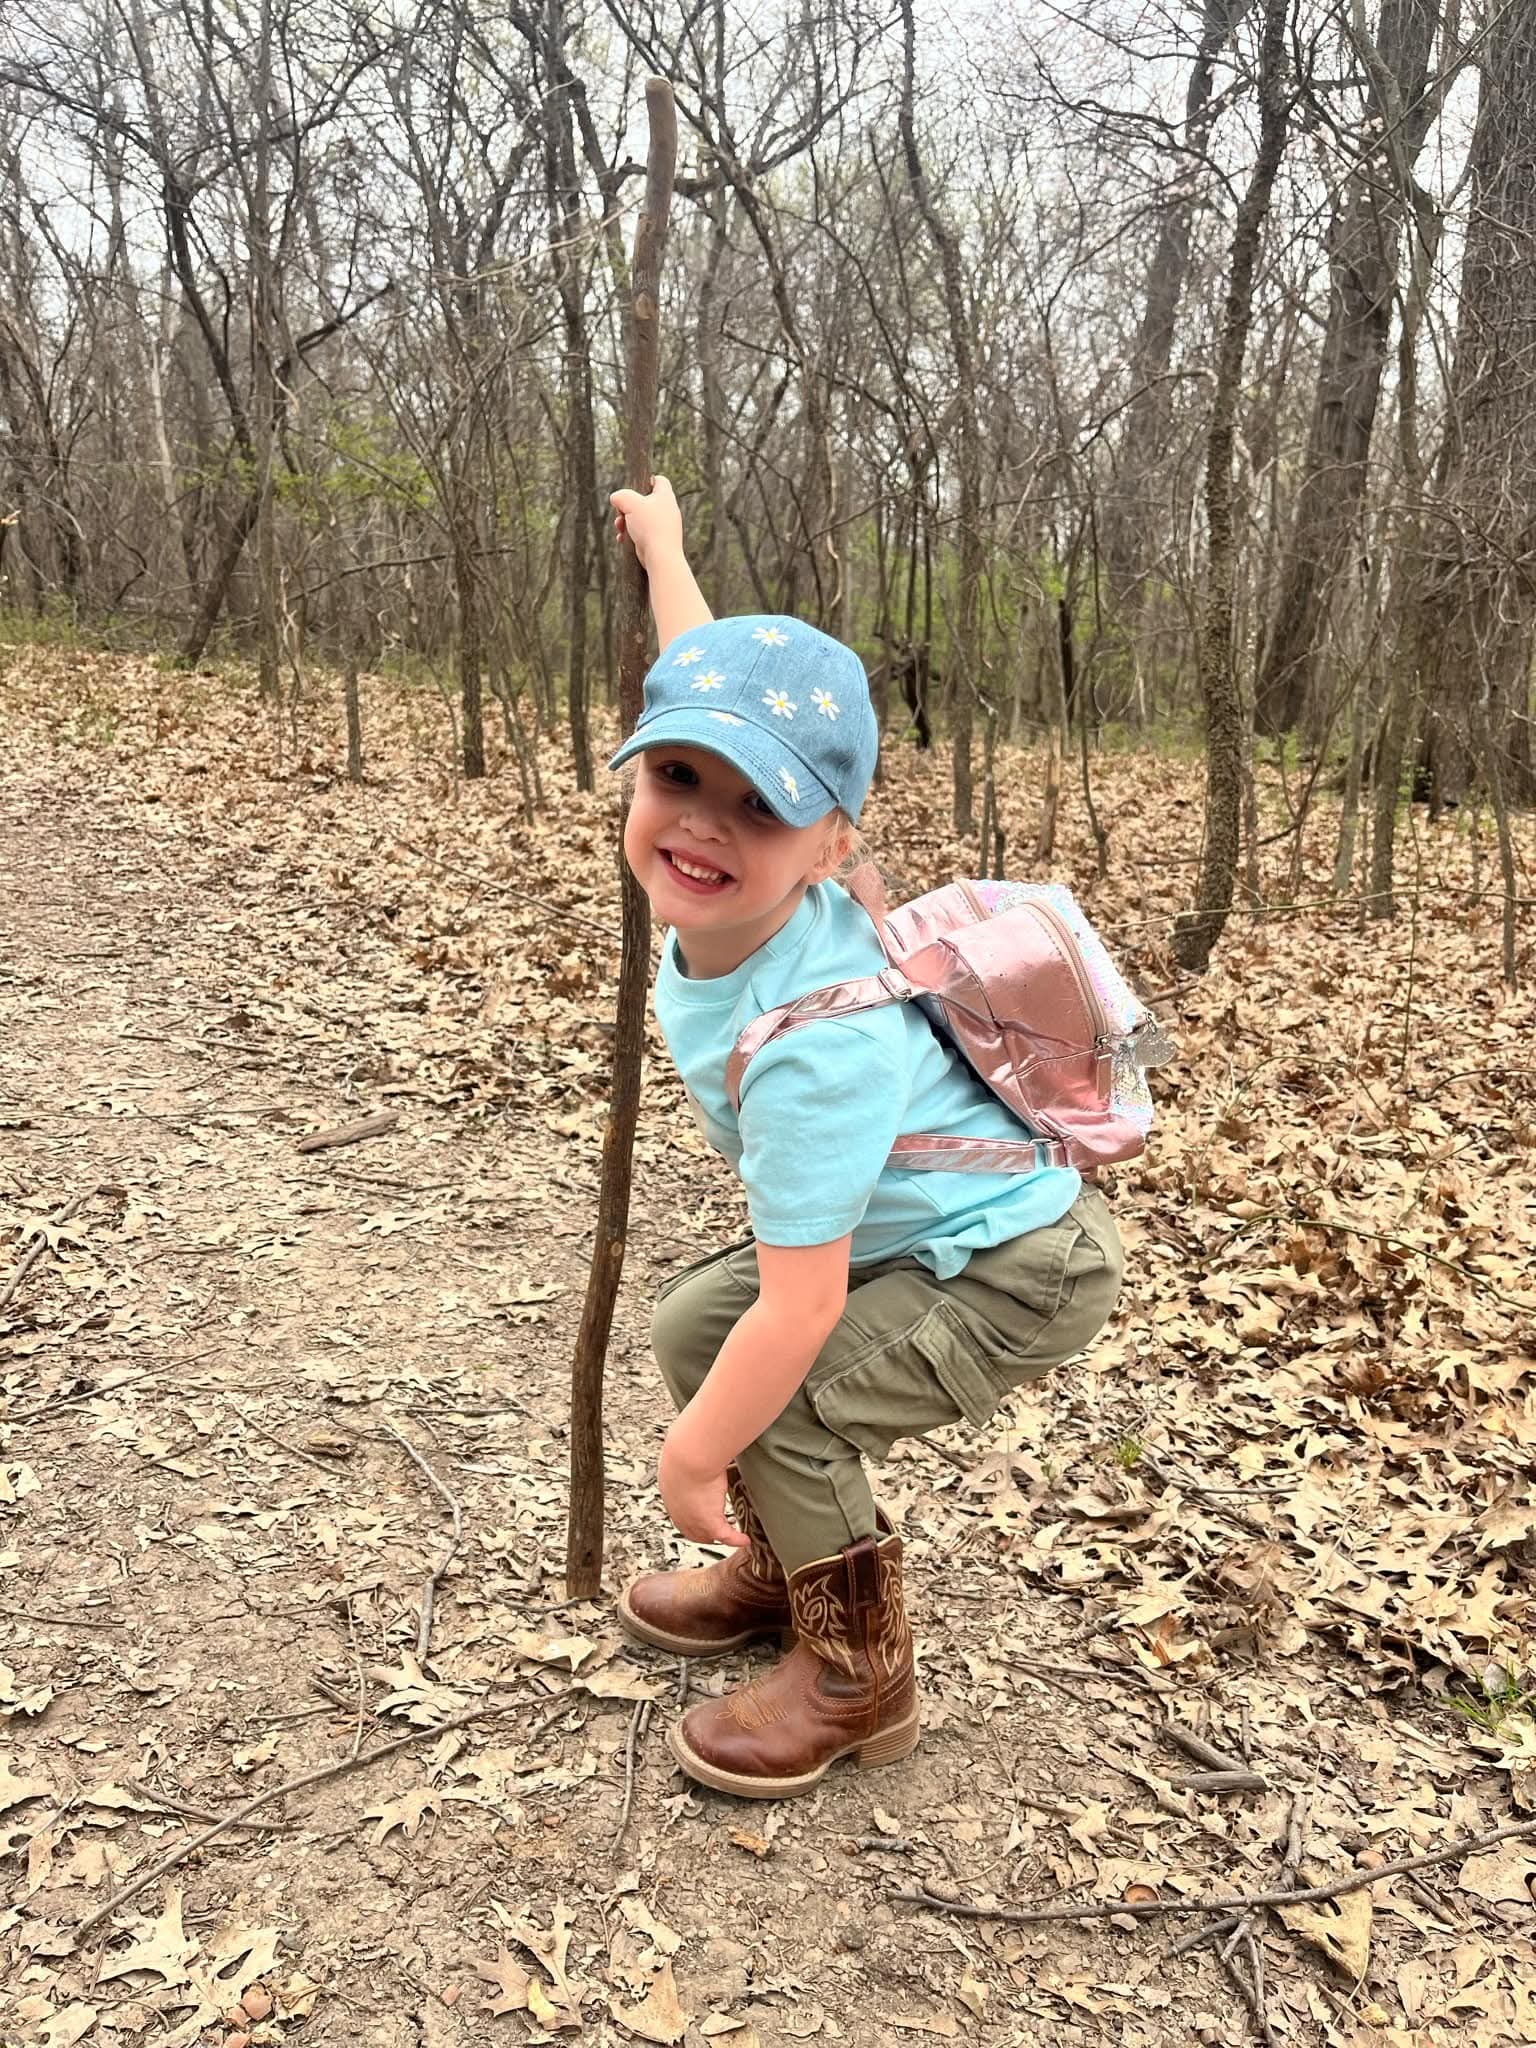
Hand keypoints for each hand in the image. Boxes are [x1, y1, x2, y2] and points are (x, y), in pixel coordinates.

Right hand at [610, 474, 685, 572]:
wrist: (661, 557)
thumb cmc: (650, 528)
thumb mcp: (630, 504)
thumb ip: (621, 496)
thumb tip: (616, 498)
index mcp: (666, 496)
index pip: (659, 480)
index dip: (645, 481)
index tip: (633, 489)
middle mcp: (668, 510)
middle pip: (644, 501)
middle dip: (628, 507)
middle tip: (621, 513)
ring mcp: (664, 527)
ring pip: (641, 519)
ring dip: (626, 522)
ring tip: (620, 528)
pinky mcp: (659, 540)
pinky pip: (643, 534)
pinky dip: (632, 535)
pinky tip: (624, 539)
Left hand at [658, 1422, 749, 1548]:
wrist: (688, 1454)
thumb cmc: (687, 1445)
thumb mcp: (686, 1445)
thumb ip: (694, 1443)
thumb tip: (701, 1426)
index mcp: (670, 1490)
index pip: (679, 1509)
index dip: (689, 1513)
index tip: (701, 1509)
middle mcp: (678, 1509)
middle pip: (690, 1528)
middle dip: (701, 1531)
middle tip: (715, 1530)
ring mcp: (693, 1518)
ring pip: (705, 1534)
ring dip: (716, 1536)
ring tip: (730, 1536)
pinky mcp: (709, 1522)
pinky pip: (725, 1536)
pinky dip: (735, 1539)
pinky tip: (745, 1539)